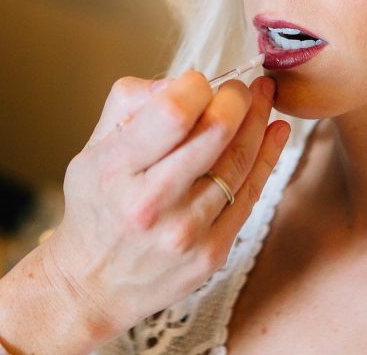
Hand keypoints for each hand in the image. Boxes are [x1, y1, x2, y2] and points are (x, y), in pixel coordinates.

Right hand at [39, 71, 290, 342]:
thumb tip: (182, 82)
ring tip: (263, 98)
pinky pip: (250, 194)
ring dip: (259, 120)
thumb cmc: (96, 207)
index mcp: (116, 170)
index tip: (197, 83)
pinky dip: (268, 156)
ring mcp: (185, 232)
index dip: (196, 86)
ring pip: (240, 161)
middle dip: (238, 98)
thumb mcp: (92, 149)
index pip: (174, 113)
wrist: (92, 285)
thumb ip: (131, 104)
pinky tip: (274, 131)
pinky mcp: (211, 253)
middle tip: (241, 86)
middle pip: (216, 133)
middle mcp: (151, 203)